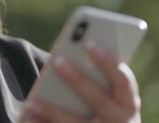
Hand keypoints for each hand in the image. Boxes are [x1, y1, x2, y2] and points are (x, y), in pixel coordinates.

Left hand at [22, 41, 140, 122]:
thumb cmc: (107, 105)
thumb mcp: (111, 95)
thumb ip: (99, 77)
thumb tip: (69, 54)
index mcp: (129, 103)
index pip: (123, 80)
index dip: (108, 61)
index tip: (89, 43)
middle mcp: (120, 121)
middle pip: (98, 100)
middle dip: (78, 80)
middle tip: (57, 61)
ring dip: (54, 112)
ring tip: (33, 101)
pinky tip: (29, 116)